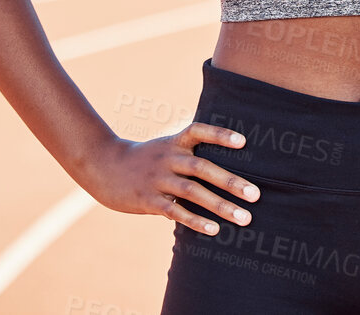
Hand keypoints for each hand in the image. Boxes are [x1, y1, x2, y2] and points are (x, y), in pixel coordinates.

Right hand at [84, 123, 262, 236]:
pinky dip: (195, 220)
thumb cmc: (144, 160)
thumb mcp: (165, 148)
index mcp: (174, 142)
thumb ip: (188, 154)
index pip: (199, 131)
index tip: (243, 142)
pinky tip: (214, 229)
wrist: (103, 167)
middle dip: (231, 182)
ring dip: (220, 206)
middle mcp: (167, 158)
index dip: (220, 135)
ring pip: (192, 192)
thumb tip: (223, 168)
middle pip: (202, 168)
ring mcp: (157, 179)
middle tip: (256, 195)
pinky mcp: (148, 200)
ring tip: (244, 218)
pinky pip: (175, 211)